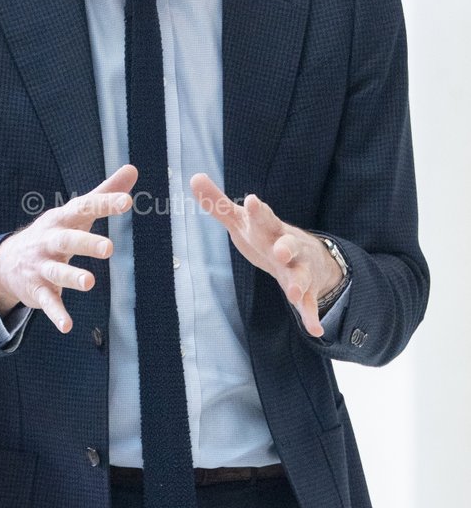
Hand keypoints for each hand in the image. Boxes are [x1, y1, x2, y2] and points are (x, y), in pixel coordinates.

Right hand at [0, 164, 136, 332]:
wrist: (7, 261)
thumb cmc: (54, 233)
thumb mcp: (75, 212)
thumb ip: (104, 193)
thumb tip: (133, 169)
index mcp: (62, 219)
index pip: (84, 208)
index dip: (105, 204)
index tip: (127, 201)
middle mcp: (50, 241)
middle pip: (67, 240)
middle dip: (86, 243)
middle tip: (109, 248)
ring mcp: (41, 266)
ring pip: (57, 272)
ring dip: (72, 277)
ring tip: (90, 283)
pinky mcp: (37, 290)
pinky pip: (47, 302)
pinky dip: (56, 314)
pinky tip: (67, 326)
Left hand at [190, 174, 341, 337]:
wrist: (308, 254)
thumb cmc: (265, 235)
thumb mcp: (241, 220)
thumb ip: (217, 203)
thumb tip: (193, 177)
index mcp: (269, 228)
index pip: (264, 217)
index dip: (258, 210)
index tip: (251, 200)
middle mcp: (287, 246)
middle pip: (288, 244)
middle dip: (286, 247)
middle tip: (280, 251)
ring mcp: (299, 268)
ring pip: (300, 275)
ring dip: (297, 284)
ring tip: (292, 294)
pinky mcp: (306, 289)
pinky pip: (309, 303)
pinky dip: (311, 316)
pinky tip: (315, 330)